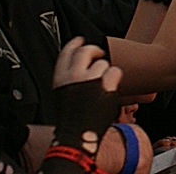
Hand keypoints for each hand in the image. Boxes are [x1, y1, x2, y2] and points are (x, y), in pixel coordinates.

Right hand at [50, 37, 123, 154]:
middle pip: (86, 51)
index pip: (66, 52)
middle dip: (94, 50)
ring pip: (103, 63)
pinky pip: (115, 72)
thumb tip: (78, 68)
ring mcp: (90, 79)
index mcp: (60, 79)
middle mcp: (73, 76)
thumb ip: (69, 79)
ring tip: (102, 86)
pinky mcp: (105, 84)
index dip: (74, 44)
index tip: (79, 40)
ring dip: (105, 72)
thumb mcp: (63, 95)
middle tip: (100, 54)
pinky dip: (115, 79)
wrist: (77, 136)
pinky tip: (111, 87)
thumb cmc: (72, 119)